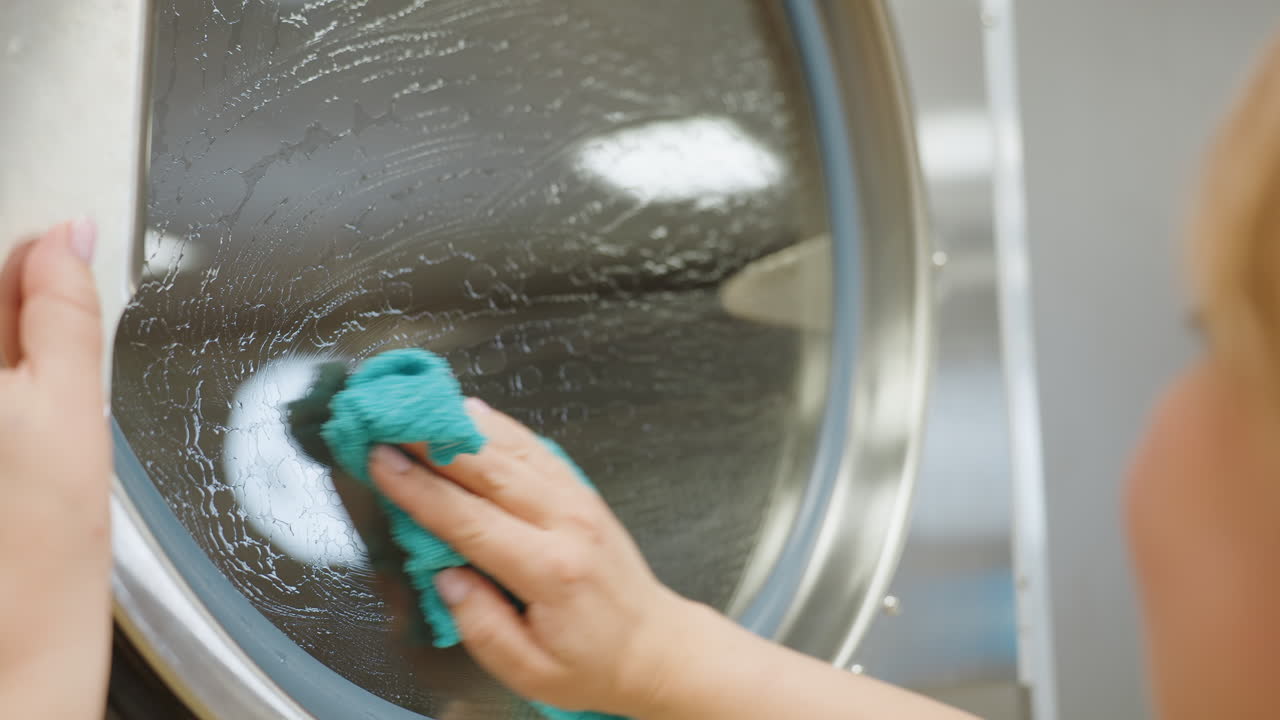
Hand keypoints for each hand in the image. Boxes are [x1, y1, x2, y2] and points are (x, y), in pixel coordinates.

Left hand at [0, 221, 110, 718]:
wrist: (8, 636)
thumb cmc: (40, 545)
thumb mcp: (71, 406)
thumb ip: (64, 310)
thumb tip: (70, 237)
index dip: (30, 269)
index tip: (61, 285)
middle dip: (15, 325)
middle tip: (42, 387)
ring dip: (9, 364)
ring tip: (18, 438)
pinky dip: (4, 400)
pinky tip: (5, 452)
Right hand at [368, 399, 694, 715]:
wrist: (652, 647)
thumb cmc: (593, 663)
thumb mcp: (528, 670)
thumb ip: (478, 623)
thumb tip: (444, 576)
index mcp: (549, 570)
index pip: (470, 519)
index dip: (419, 487)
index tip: (381, 460)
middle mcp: (566, 523)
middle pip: (488, 469)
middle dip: (430, 441)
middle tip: (386, 419)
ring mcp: (577, 500)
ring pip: (512, 448)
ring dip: (461, 424)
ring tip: (416, 405)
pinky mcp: (580, 491)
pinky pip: (534, 447)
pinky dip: (499, 426)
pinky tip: (471, 411)